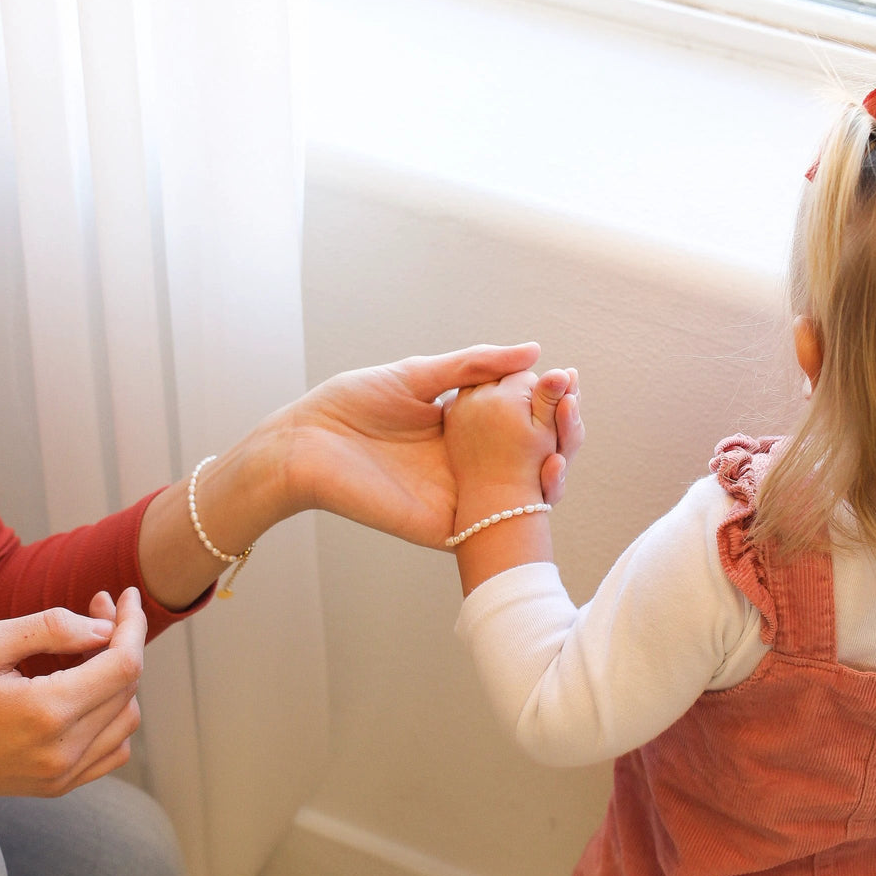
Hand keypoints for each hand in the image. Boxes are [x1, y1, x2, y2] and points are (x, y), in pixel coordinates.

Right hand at [0, 588, 145, 820]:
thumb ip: (52, 629)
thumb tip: (104, 629)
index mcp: (47, 712)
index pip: (124, 664)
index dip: (132, 624)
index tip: (128, 596)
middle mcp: (63, 750)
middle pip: (127, 687)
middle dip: (121, 641)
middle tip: (96, 612)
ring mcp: (63, 775)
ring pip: (127, 718)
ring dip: (120, 679)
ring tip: (88, 650)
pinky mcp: (58, 786)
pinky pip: (113, 749)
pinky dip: (113, 716)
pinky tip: (87, 692)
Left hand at [281, 344, 580, 547]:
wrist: (303, 444)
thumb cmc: (349, 404)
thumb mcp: (418, 374)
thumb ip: (473, 365)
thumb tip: (533, 350)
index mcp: (461, 428)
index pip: (519, 420)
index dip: (547, 404)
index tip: (569, 382)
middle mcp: (466, 464)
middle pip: (529, 457)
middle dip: (561, 433)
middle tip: (572, 407)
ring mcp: (458, 496)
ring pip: (522, 493)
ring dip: (554, 468)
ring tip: (564, 440)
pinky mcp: (444, 525)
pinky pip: (495, 525)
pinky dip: (527, 507)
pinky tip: (548, 477)